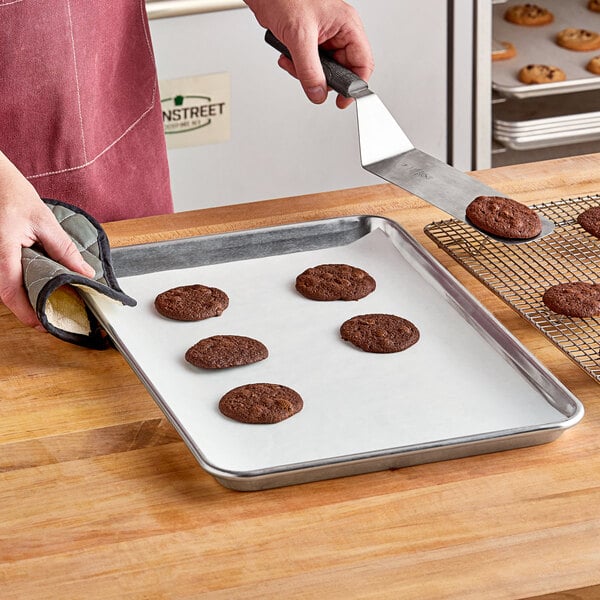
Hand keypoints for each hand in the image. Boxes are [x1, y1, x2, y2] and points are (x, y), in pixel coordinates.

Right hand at [0, 152, 94, 329]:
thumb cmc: (12, 194)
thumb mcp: (44, 220)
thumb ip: (64, 249)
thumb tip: (85, 273)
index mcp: (2, 249)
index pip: (10, 290)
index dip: (26, 312)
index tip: (43, 324)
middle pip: (6, 294)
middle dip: (28, 309)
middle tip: (52, 318)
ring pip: (4, 288)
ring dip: (24, 299)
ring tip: (47, 305)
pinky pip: (4, 278)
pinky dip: (19, 286)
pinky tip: (36, 287)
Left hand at [245, 0, 373, 107]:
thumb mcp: (299, 36)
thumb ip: (310, 71)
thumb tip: (318, 93)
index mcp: (346, 24)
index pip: (362, 63)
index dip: (354, 86)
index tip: (343, 100)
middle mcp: (337, 31)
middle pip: (341, 70)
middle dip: (321, 78)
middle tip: (307, 75)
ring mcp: (323, 37)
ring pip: (322, 70)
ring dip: (304, 72)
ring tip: (292, 60)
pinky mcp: (308, 40)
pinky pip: (308, 64)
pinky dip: (296, 65)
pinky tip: (286, 56)